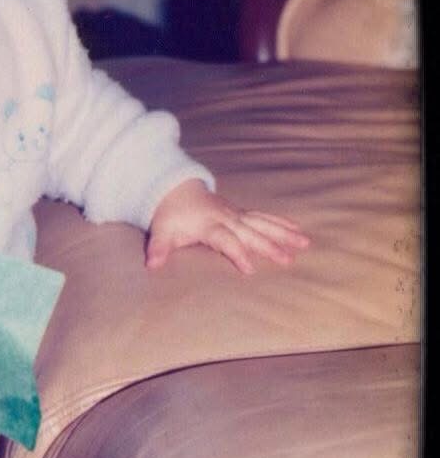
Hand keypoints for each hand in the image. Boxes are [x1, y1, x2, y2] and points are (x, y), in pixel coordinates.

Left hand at [145, 179, 309, 274]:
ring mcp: (235, 214)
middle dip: (268, 245)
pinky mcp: (240, 213)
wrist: (175, 188)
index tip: (248, 269)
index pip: (224, 239)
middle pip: (249, 232)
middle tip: (287, 260)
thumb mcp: (161, 230)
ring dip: (283, 233)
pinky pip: (263, 217)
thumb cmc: (170, 215)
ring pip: (262, 223)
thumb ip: (158, 248)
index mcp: (208, 224)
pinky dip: (280, 223)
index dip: (236, 253)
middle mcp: (225, 218)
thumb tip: (151, 264)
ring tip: (304, 243)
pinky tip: (297, 230)